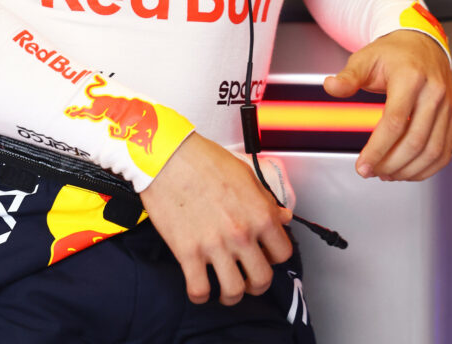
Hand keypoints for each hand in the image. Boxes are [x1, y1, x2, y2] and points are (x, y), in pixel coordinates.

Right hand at [140, 131, 292, 305]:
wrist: (168, 156)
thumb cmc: (204, 159)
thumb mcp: (244, 174)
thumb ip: (265, 200)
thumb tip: (283, 217)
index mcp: (259, 213)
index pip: (283, 253)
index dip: (274, 256)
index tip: (264, 254)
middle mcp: (241, 234)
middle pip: (262, 280)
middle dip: (256, 283)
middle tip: (246, 277)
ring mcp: (214, 246)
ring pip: (234, 292)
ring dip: (231, 294)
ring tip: (224, 288)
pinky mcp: (187, 252)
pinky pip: (199, 291)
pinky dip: (200, 295)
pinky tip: (200, 286)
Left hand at [323, 29, 451, 181]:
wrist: (423, 44)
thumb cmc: (392, 53)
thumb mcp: (365, 58)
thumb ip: (348, 77)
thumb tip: (330, 86)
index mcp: (410, 77)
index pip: (395, 122)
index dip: (377, 149)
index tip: (362, 166)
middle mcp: (433, 93)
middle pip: (415, 141)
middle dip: (390, 163)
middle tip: (371, 171)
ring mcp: (447, 106)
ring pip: (432, 150)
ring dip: (408, 170)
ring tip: (386, 173)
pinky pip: (445, 151)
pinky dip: (426, 168)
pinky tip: (407, 171)